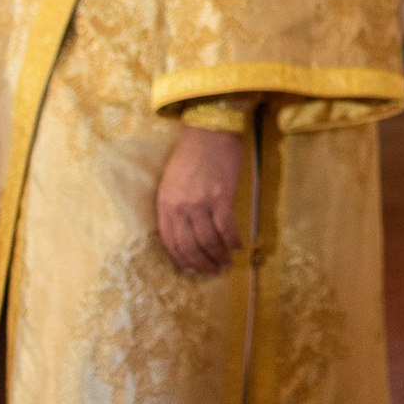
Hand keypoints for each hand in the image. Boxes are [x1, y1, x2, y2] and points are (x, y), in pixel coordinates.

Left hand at [156, 125, 246, 274]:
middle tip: (213, 272)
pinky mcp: (221, 198)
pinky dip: (233, 241)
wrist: (208, 131)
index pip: (171, 242)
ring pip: (208, 241)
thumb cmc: (192, 154)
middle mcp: (180, 207)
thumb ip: (176, 206)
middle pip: (190, 247)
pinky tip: (239, 246)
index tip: (194, 269)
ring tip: (227, 263)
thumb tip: (189, 231)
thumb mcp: (173, 182)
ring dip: (219, 256)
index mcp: (165, 203)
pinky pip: (226, 228)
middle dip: (202, 264)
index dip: (183, 260)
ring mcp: (200, 203)